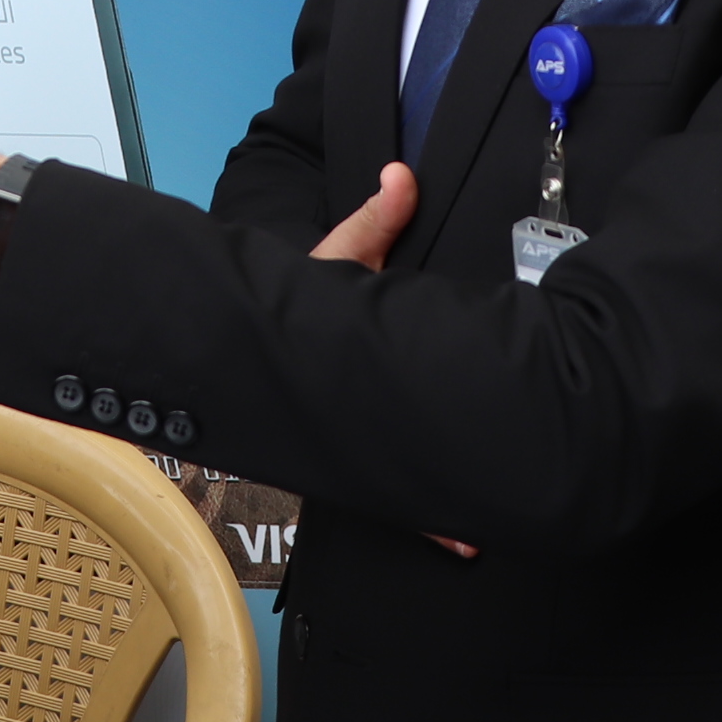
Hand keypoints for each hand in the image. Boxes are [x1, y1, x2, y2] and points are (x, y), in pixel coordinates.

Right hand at [304, 165, 478, 553]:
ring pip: (387, 490)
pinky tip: (461, 546)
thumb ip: (374, 218)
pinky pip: (390, 500)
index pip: (368, 384)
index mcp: (337, 357)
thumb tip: (404, 175)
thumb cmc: (296, 303)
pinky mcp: (350, 463)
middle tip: (475, 511)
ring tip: (471, 539)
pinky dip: (428, 524)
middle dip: (429, 482)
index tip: (452, 429)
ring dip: (430, 515)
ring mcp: (340, 445)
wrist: (246, 338)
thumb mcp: (335, 256)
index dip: (408, 407)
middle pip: (382, 455)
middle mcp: (338, 409)